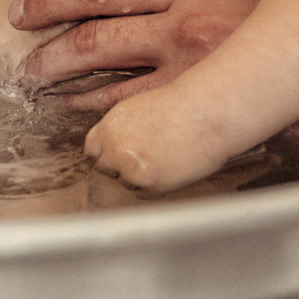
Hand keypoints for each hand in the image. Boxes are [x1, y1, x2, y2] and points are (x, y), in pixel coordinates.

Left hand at [10, 0, 261, 114]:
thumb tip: (187, 20)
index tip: (29, 6)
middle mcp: (189, 11)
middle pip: (94, 24)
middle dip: (50, 44)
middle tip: (23, 61)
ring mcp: (195, 58)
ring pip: (105, 69)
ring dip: (65, 83)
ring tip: (39, 93)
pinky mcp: (209, 99)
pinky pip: (138, 113)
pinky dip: (104, 124)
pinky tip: (89, 136)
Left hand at [83, 82, 244, 193]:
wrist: (207, 113)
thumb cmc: (180, 106)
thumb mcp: (138, 108)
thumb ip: (120, 129)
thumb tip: (109, 148)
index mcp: (109, 126)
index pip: (91, 149)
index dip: (105, 152)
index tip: (116, 153)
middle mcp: (114, 148)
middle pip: (103, 168)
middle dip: (118, 165)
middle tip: (142, 157)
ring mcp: (130, 169)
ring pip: (124, 182)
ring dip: (137, 176)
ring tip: (162, 157)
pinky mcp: (150, 184)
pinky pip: (142, 192)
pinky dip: (153, 185)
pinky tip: (169, 167)